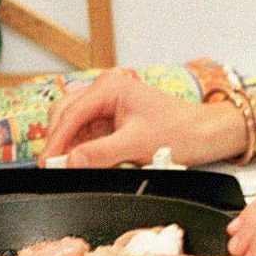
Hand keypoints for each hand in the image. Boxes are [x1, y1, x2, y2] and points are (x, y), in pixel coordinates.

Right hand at [42, 70, 243, 166]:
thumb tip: (71, 162)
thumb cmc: (182, 131)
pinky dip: (87, 151)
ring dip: (74, 148)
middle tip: (56, 168)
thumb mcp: (138, 144)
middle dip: (60, 142)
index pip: (70, 114)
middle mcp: (106, 92)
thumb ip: (101, 153)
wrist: (208, 134)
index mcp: (110, 87)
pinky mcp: (113, 122)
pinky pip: (90, 136)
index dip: (55, 141)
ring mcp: (108, 106)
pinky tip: (92, 164)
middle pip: (65, 116)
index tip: (46, 164)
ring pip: (75, 128)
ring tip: (75, 168)